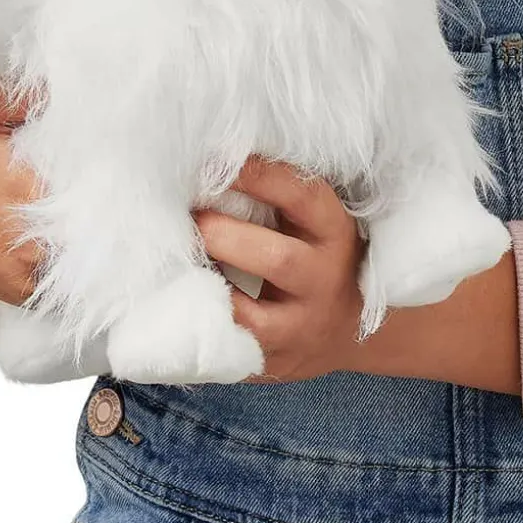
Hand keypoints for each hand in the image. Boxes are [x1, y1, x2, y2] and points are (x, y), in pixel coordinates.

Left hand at [191, 155, 368, 381]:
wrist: (347, 329)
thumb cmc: (315, 254)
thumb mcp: (313, 222)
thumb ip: (279, 197)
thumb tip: (215, 160)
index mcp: (334, 233)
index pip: (302, 197)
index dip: (259, 176)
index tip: (215, 160)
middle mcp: (323, 281)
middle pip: (278, 259)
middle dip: (225, 235)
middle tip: (188, 216)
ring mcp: (299, 329)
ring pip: (252, 316)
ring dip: (208, 289)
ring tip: (175, 264)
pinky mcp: (272, 362)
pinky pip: (231, 351)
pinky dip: (202, 327)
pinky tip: (177, 304)